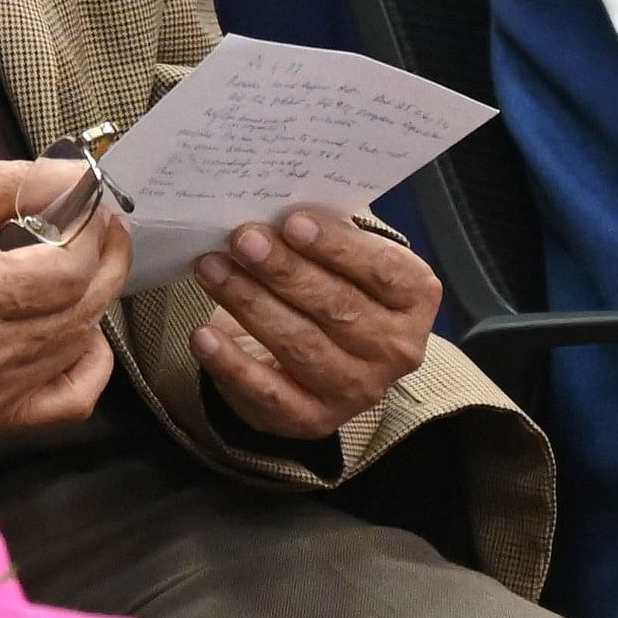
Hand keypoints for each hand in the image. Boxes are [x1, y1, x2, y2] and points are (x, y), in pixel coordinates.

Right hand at [0, 159, 127, 435]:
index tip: (93, 198)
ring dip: (90, 298)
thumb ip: (19, 182)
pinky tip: (75, 327)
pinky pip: (70, 403)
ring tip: (65, 262)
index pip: (72, 267)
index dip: (95, 227)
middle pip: (86, 306)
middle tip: (96, 221)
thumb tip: (84, 181)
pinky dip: (87, 362)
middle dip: (104, 254)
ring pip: (84, 346)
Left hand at [189, 209, 440, 440]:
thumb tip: (279, 198)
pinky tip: (203, 335)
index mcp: (414, 298)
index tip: (292, 221)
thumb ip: (329, 230)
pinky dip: (231, 364)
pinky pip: (269, 393)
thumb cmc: (335, 286)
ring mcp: (355, 390)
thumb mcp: (346, 255)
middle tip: (241, 238)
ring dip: (250, 303)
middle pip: (337, 307)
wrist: (329, 357)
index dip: (336, 247)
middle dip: (283, 270)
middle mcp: (395, 349)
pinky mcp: (312, 419)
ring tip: (211, 268)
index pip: (382, 271)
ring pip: (300, 345)